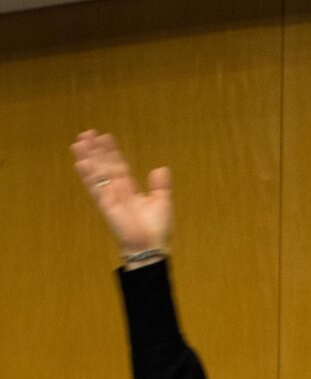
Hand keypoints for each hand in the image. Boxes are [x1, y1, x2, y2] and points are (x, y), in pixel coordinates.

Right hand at [71, 130, 171, 258]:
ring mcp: (109, 196)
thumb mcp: (162, 202)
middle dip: (95, 150)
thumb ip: (160, 186)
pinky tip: (80, 162)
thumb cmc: (157, 228)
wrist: (151, 245)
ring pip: (96, 173)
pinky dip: (88, 175)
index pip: (118, 165)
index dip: (111, 151)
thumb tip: (161, 168)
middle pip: (103, 165)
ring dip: (88, 158)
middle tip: (87, 133)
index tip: (105, 136)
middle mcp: (117, 190)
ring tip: (79, 142)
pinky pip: (94, 188)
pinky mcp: (105, 205)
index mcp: (130, 188)